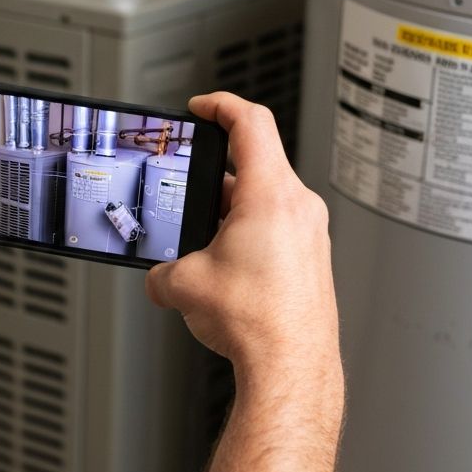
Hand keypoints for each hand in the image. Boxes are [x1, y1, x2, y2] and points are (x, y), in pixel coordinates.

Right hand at [146, 93, 338, 379]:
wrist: (290, 366)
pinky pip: (277, 227)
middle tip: (189, 181)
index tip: (202, 106)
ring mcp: (310, 234)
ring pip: (266, 198)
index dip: (221, 105)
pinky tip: (225, 266)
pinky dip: (247, 233)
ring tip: (202, 237)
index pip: (250, 122)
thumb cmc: (256, 322)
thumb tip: (160, 278)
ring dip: (231, 207)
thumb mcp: (184, 286)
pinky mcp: (311, 260)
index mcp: (270, 195)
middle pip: (257, 162)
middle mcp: (298, 208)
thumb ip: (162, 272)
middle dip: (215, 171)